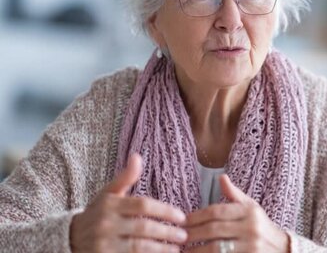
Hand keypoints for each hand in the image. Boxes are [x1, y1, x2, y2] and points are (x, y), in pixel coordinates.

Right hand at [70, 154, 187, 251]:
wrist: (69, 239)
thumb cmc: (97, 214)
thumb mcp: (108, 194)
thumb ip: (125, 178)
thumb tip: (137, 156)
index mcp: (109, 205)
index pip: (142, 206)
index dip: (165, 211)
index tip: (182, 217)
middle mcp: (105, 224)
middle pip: (143, 228)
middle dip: (166, 232)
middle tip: (184, 235)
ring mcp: (103, 244)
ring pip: (138, 247)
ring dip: (161, 249)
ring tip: (177, 249)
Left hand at [184, 174, 289, 252]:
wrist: (283, 250)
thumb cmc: (262, 227)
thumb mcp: (252, 208)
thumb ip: (235, 195)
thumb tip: (221, 177)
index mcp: (250, 211)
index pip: (217, 211)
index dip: (196, 216)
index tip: (182, 221)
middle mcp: (252, 228)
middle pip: (214, 230)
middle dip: (192, 234)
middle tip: (177, 237)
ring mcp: (252, 247)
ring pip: (216, 248)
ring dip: (196, 250)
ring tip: (183, 251)